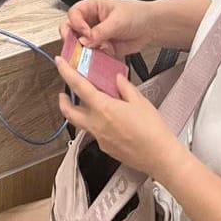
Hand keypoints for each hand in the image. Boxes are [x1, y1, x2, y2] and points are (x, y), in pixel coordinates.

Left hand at [56, 56, 185, 179]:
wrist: (161, 158)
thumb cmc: (153, 130)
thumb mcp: (140, 102)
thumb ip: (124, 88)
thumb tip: (116, 79)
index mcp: (103, 108)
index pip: (78, 86)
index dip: (66, 72)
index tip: (59, 62)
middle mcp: (96, 124)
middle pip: (69, 112)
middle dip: (62, 101)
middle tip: (63, 93)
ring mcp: (99, 138)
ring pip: (80, 124)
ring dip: (78, 113)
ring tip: (85, 106)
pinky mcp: (105, 148)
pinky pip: (95, 133)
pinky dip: (96, 124)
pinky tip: (108, 121)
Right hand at [60, 0, 155, 58]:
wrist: (151, 27)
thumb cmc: (136, 14)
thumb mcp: (117, 21)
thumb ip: (100, 31)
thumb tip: (85, 41)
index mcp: (91, 8)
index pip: (73, 14)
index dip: (76, 24)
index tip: (85, 34)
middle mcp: (89, 21)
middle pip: (70, 29)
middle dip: (72, 39)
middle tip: (77, 47)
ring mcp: (94, 36)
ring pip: (79, 44)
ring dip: (84, 50)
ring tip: (94, 54)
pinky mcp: (100, 48)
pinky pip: (91, 55)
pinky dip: (95, 58)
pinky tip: (104, 56)